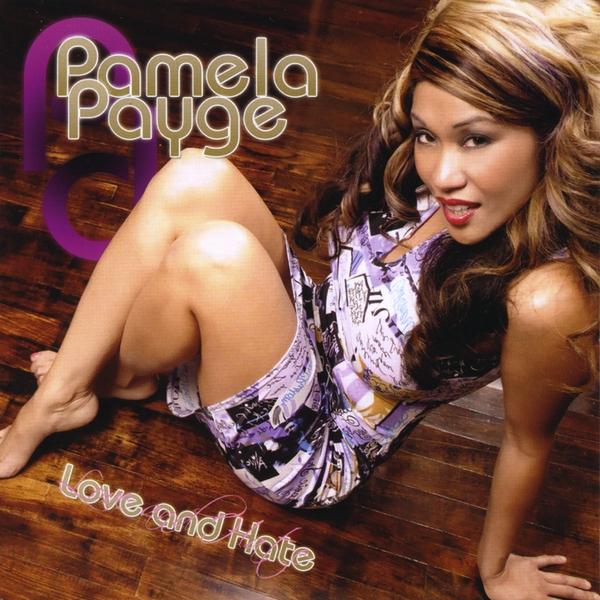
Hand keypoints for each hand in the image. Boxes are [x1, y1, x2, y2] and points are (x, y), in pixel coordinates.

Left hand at [482, 554, 598, 599]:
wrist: (490, 570)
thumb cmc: (499, 593)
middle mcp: (542, 587)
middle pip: (567, 592)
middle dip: (583, 596)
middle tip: (597, 597)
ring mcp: (536, 574)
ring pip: (560, 578)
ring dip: (574, 581)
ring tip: (588, 584)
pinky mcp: (528, 562)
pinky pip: (543, 560)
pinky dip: (554, 559)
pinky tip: (564, 559)